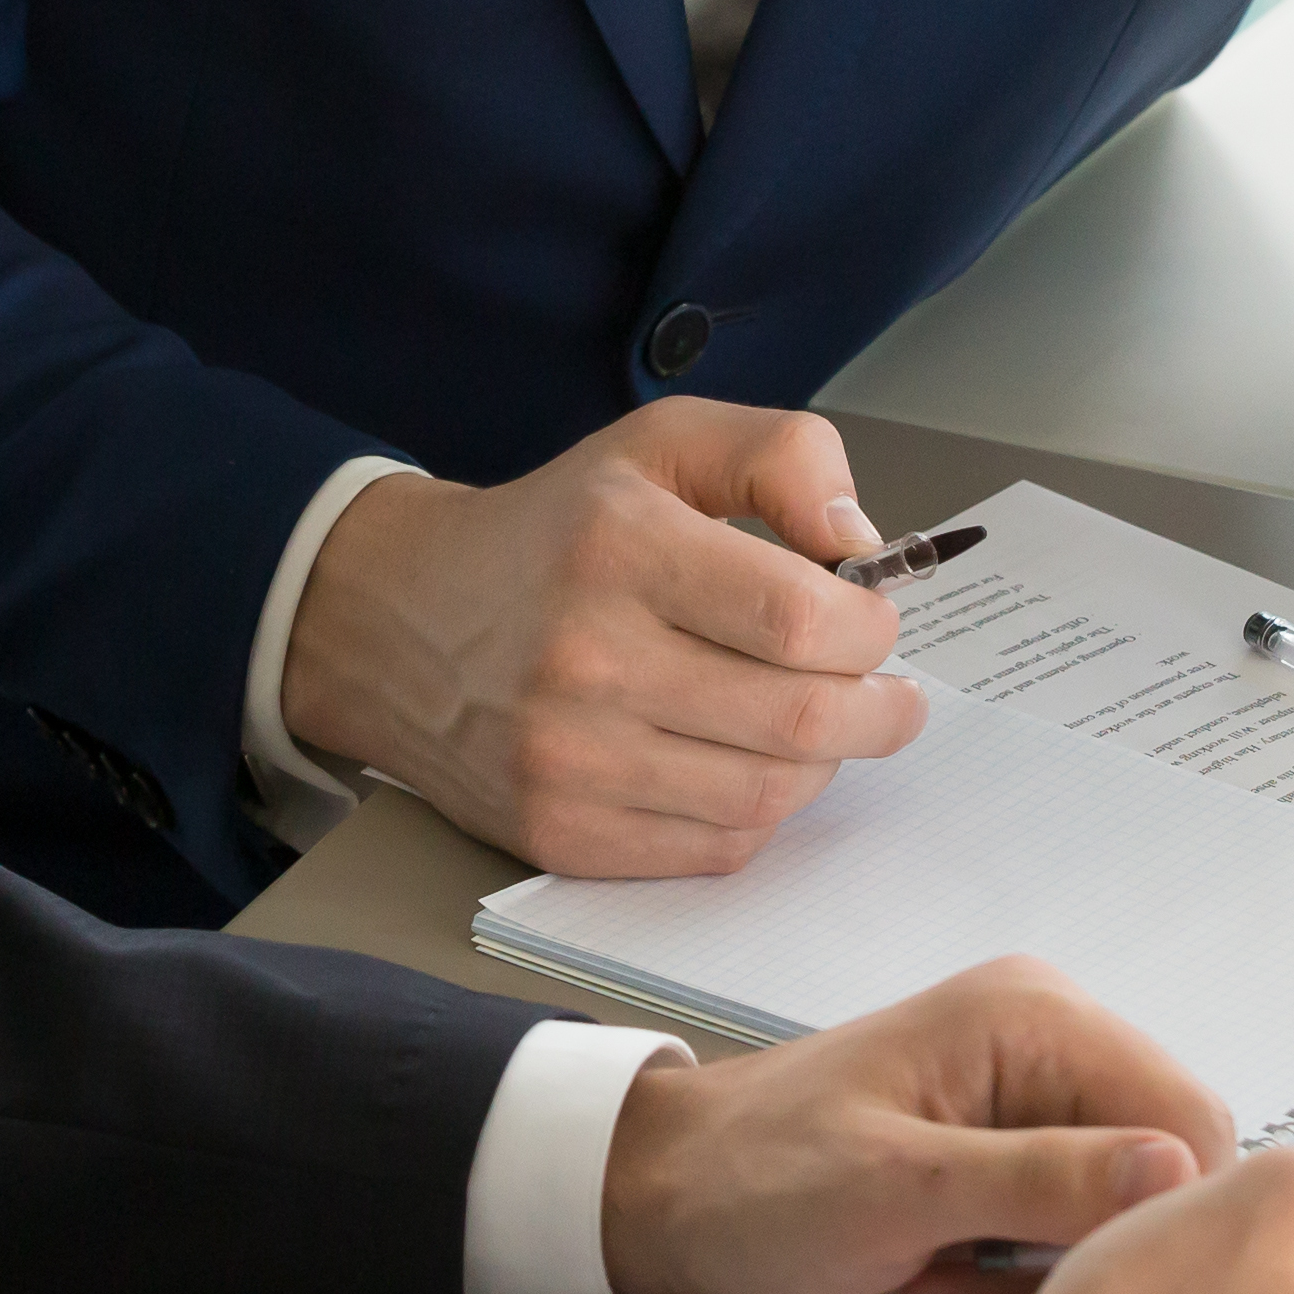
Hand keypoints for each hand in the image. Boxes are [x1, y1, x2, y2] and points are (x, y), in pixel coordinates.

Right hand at [280, 399, 920, 873]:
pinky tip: (749, 765)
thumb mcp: (663, 443)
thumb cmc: (557, 531)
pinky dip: (757, 813)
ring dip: (823, 765)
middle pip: (799, 721)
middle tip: (890, 695)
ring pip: (767, 796)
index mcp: (620, 545)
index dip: (870, 629)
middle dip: (877, 711)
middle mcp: (587, 658)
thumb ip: (782, 457)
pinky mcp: (559, 835)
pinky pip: (714, 850)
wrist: (403, 620)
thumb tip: (860, 541)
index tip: (875, 621)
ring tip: (819, 725)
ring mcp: (569, 760)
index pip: (800, 620)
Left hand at [593, 959, 1236, 1293]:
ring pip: (1110, 1212)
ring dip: (1041, 1277)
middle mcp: (1045, 1040)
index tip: (1073, 1281)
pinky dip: (1013, 1277)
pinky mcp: (1001, 1150)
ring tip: (947, 1292)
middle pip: (1156, 1170)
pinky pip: (1060, 1227)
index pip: (1187, 1119)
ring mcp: (1024, 1095)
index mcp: (1034, 1016)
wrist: (661, 1198)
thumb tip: (1177, 1169)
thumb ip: (1044, 1178)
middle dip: (1085, 1257)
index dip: (1156, 1216)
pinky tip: (941, 1288)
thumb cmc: (757, 1181)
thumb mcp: (902, 1190)